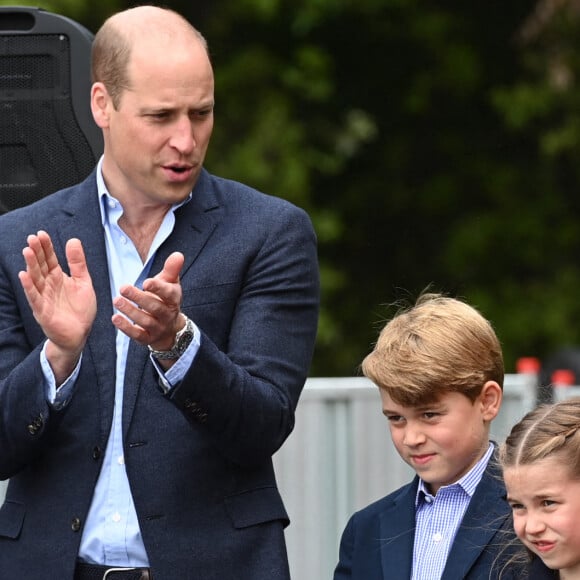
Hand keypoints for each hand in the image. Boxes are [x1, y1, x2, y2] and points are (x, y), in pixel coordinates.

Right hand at [18, 231, 96, 379]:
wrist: (79, 333)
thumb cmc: (80, 309)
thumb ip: (78, 263)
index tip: (42, 234)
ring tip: (27, 250)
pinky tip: (24, 276)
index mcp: (58, 278)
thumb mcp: (83, 282)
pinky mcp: (43, 311)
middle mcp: (48, 286)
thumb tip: (73, 240)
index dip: (46, 247)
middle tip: (33, 238)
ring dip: (30, 265)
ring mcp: (44, 298)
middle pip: (41, 266)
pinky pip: (34, 298)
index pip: (50, 259)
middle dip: (37, 252)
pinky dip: (29, 287)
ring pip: (35, 279)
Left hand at [112, 251, 185, 349]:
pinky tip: (115, 318)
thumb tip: (178, 254)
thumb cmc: (166, 299)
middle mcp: (168, 314)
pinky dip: (126, 327)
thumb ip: (172, 269)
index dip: (158, 288)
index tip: (146, 282)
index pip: (168, 294)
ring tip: (117, 301)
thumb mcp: (170, 283)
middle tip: (123, 288)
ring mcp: (158, 327)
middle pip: (155, 307)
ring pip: (146, 321)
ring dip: (131, 311)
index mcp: (174, 299)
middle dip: (139, 298)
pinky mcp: (148, 338)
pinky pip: (138, 335)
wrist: (169, 327)